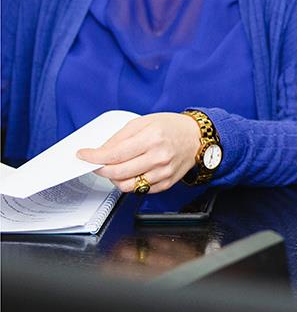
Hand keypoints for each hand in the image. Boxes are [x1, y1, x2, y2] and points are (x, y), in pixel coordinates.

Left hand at [76, 112, 200, 193]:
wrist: (197, 137)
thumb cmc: (171, 127)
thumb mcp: (144, 122)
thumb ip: (119, 137)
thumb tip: (100, 152)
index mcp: (152, 138)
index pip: (115, 155)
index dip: (94, 157)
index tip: (84, 156)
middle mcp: (159, 157)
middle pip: (117, 172)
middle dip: (100, 169)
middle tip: (96, 164)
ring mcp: (163, 172)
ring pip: (126, 186)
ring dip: (114, 179)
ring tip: (114, 169)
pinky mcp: (166, 183)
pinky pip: (140, 190)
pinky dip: (130, 183)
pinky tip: (131, 172)